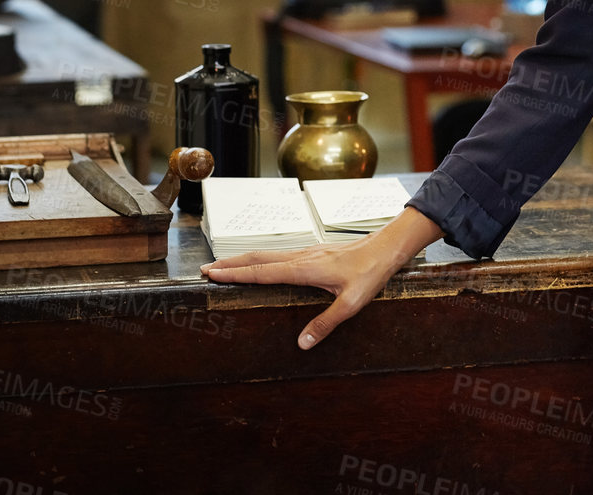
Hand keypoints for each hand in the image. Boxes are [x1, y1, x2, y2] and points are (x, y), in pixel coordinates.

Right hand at [199, 207, 442, 348]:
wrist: (386, 248)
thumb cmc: (370, 274)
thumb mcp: (351, 304)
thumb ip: (326, 323)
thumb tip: (302, 344)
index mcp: (305, 269)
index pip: (262, 272)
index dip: (236, 274)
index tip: (213, 274)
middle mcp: (301, 257)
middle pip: (258, 258)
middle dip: (231, 264)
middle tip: (206, 269)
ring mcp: (307, 253)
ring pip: (268, 254)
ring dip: (243, 259)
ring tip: (224, 264)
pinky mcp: (314, 253)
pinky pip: (280, 254)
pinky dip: (261, 258)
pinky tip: (260, 263)